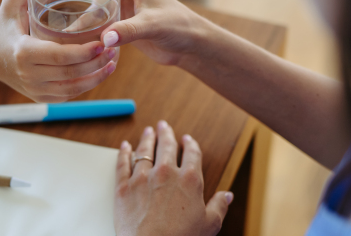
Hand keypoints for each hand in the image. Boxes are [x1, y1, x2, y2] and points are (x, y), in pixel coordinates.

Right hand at [0, 0, 116, 102]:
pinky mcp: (41, 99)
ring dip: (96, 77)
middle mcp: (28, 76)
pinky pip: (69, 95)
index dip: (85, 52)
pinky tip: (101, 72)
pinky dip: (87, 85)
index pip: (60, 56)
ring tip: (113, 61)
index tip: (103, 41)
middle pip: (70, 74)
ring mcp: (35, 91)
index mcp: (22, 52)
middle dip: (96, 63)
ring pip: (73, 88)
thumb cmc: (4, 25)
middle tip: (114, 48)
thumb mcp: (11, 3)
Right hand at [40, 0, 211, 65]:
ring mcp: (118, 4)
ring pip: (86, 0)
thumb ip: (129, 31)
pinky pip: (92, 19)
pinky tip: (65, 37)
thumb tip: (104, 39)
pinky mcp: (118, 20)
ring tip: (44, 13)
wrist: (191, 45)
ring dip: (67, 6)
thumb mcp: (154, 26)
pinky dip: (79, 27)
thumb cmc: (179, 27)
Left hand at [115, 122, 232, 235]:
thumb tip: (227, 195)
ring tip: (148, 132)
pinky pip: (123, 164)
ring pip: (144, 151)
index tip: (187, 139)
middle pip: (166, 146)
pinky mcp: (123, 187)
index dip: (190, 144)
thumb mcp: (209, 224)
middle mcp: (166, 173)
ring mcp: (142, 178)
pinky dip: (124, 153)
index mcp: (190, 180)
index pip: (192, 154)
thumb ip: (218, 206)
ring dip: (146, 139)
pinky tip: (125, 146)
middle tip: (163, 125)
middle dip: (166, 134)